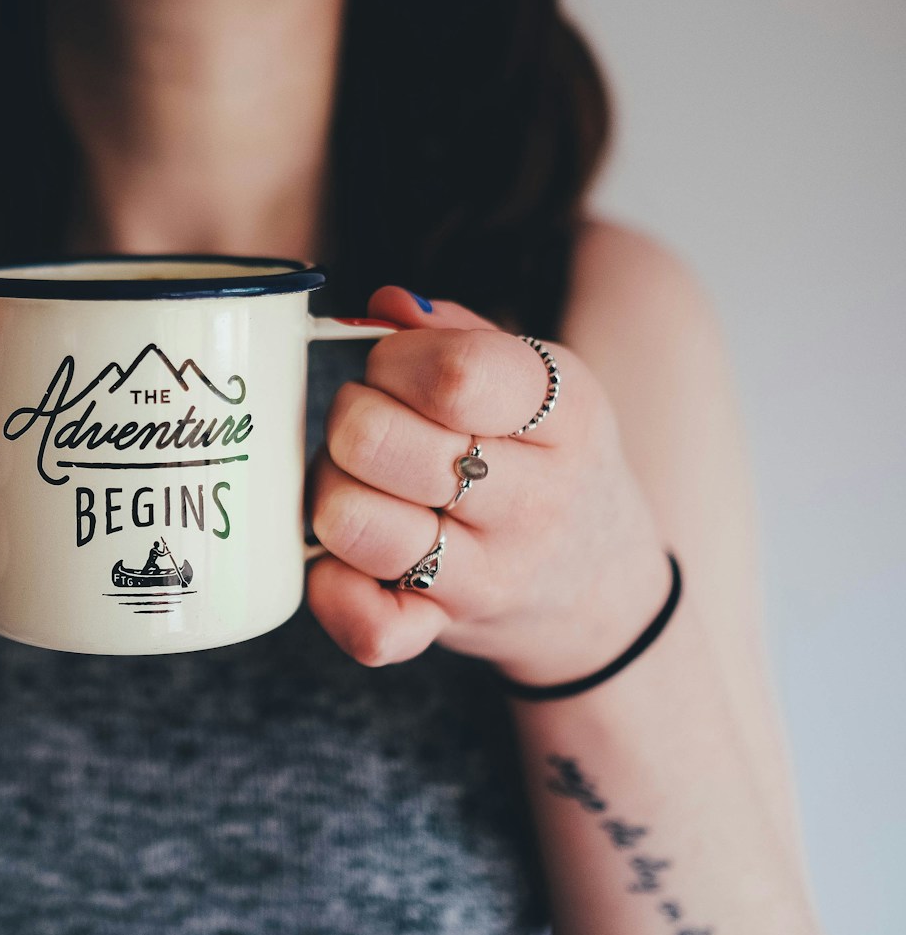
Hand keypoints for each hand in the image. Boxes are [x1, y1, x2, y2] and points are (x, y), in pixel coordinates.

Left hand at [307, 286, 673, 684]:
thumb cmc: (546, 464)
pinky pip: (364, 623)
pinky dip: (331, 589)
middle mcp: (532, 500)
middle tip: (372, 429)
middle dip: (349, 420)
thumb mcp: (538, 384)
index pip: (452, 375)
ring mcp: (487, 575)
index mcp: (563, 414)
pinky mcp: (441, 629)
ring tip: (362, 486)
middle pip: (375, 440)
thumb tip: (383, 305)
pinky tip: (346, 560)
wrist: (603, 588)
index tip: (394, 372)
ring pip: (348, 521)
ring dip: (330, 492)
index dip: (392, 362)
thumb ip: (457, 334)